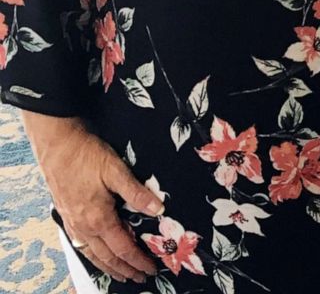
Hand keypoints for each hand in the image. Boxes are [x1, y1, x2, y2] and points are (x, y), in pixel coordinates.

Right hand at [22, 111, 161, 282]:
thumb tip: (158, 209)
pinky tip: (98, 255)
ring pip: (93, 254)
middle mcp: (84, 227)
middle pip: (108, 257)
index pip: (123, 248)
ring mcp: (73, 223)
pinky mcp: (67, 216)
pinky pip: (83, 245)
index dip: (139, 260)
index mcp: (99, 218)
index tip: (151, 268)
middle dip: (126, 269)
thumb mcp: (116, 170)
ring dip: (110, 267)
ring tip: (122, 275)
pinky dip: (94, 256)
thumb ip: (136, 192)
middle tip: (141, 277)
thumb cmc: (86, 155)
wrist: (57, 145)